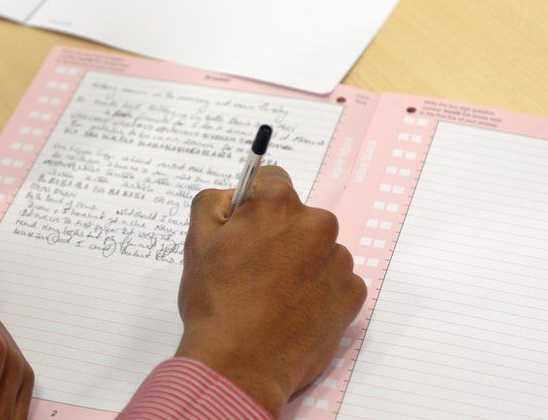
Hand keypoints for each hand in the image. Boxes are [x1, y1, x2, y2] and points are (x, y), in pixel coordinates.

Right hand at [175, 166, 365, 416]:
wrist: (240, 365)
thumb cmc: (215, 304)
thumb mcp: (196, 242)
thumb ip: (211, 203)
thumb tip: (231, 197)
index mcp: (277, 204)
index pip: (271, 181)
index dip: (253, 205)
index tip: (244, 229)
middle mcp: (316, 224)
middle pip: (298, 218)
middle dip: (279, 236)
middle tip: (253, 270)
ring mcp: (338, 261)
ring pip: (318, 251)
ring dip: (301, 265)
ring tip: (272, 298)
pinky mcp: (352, 294)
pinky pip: (335, 282)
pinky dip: (318, 292)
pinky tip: (291, 312)